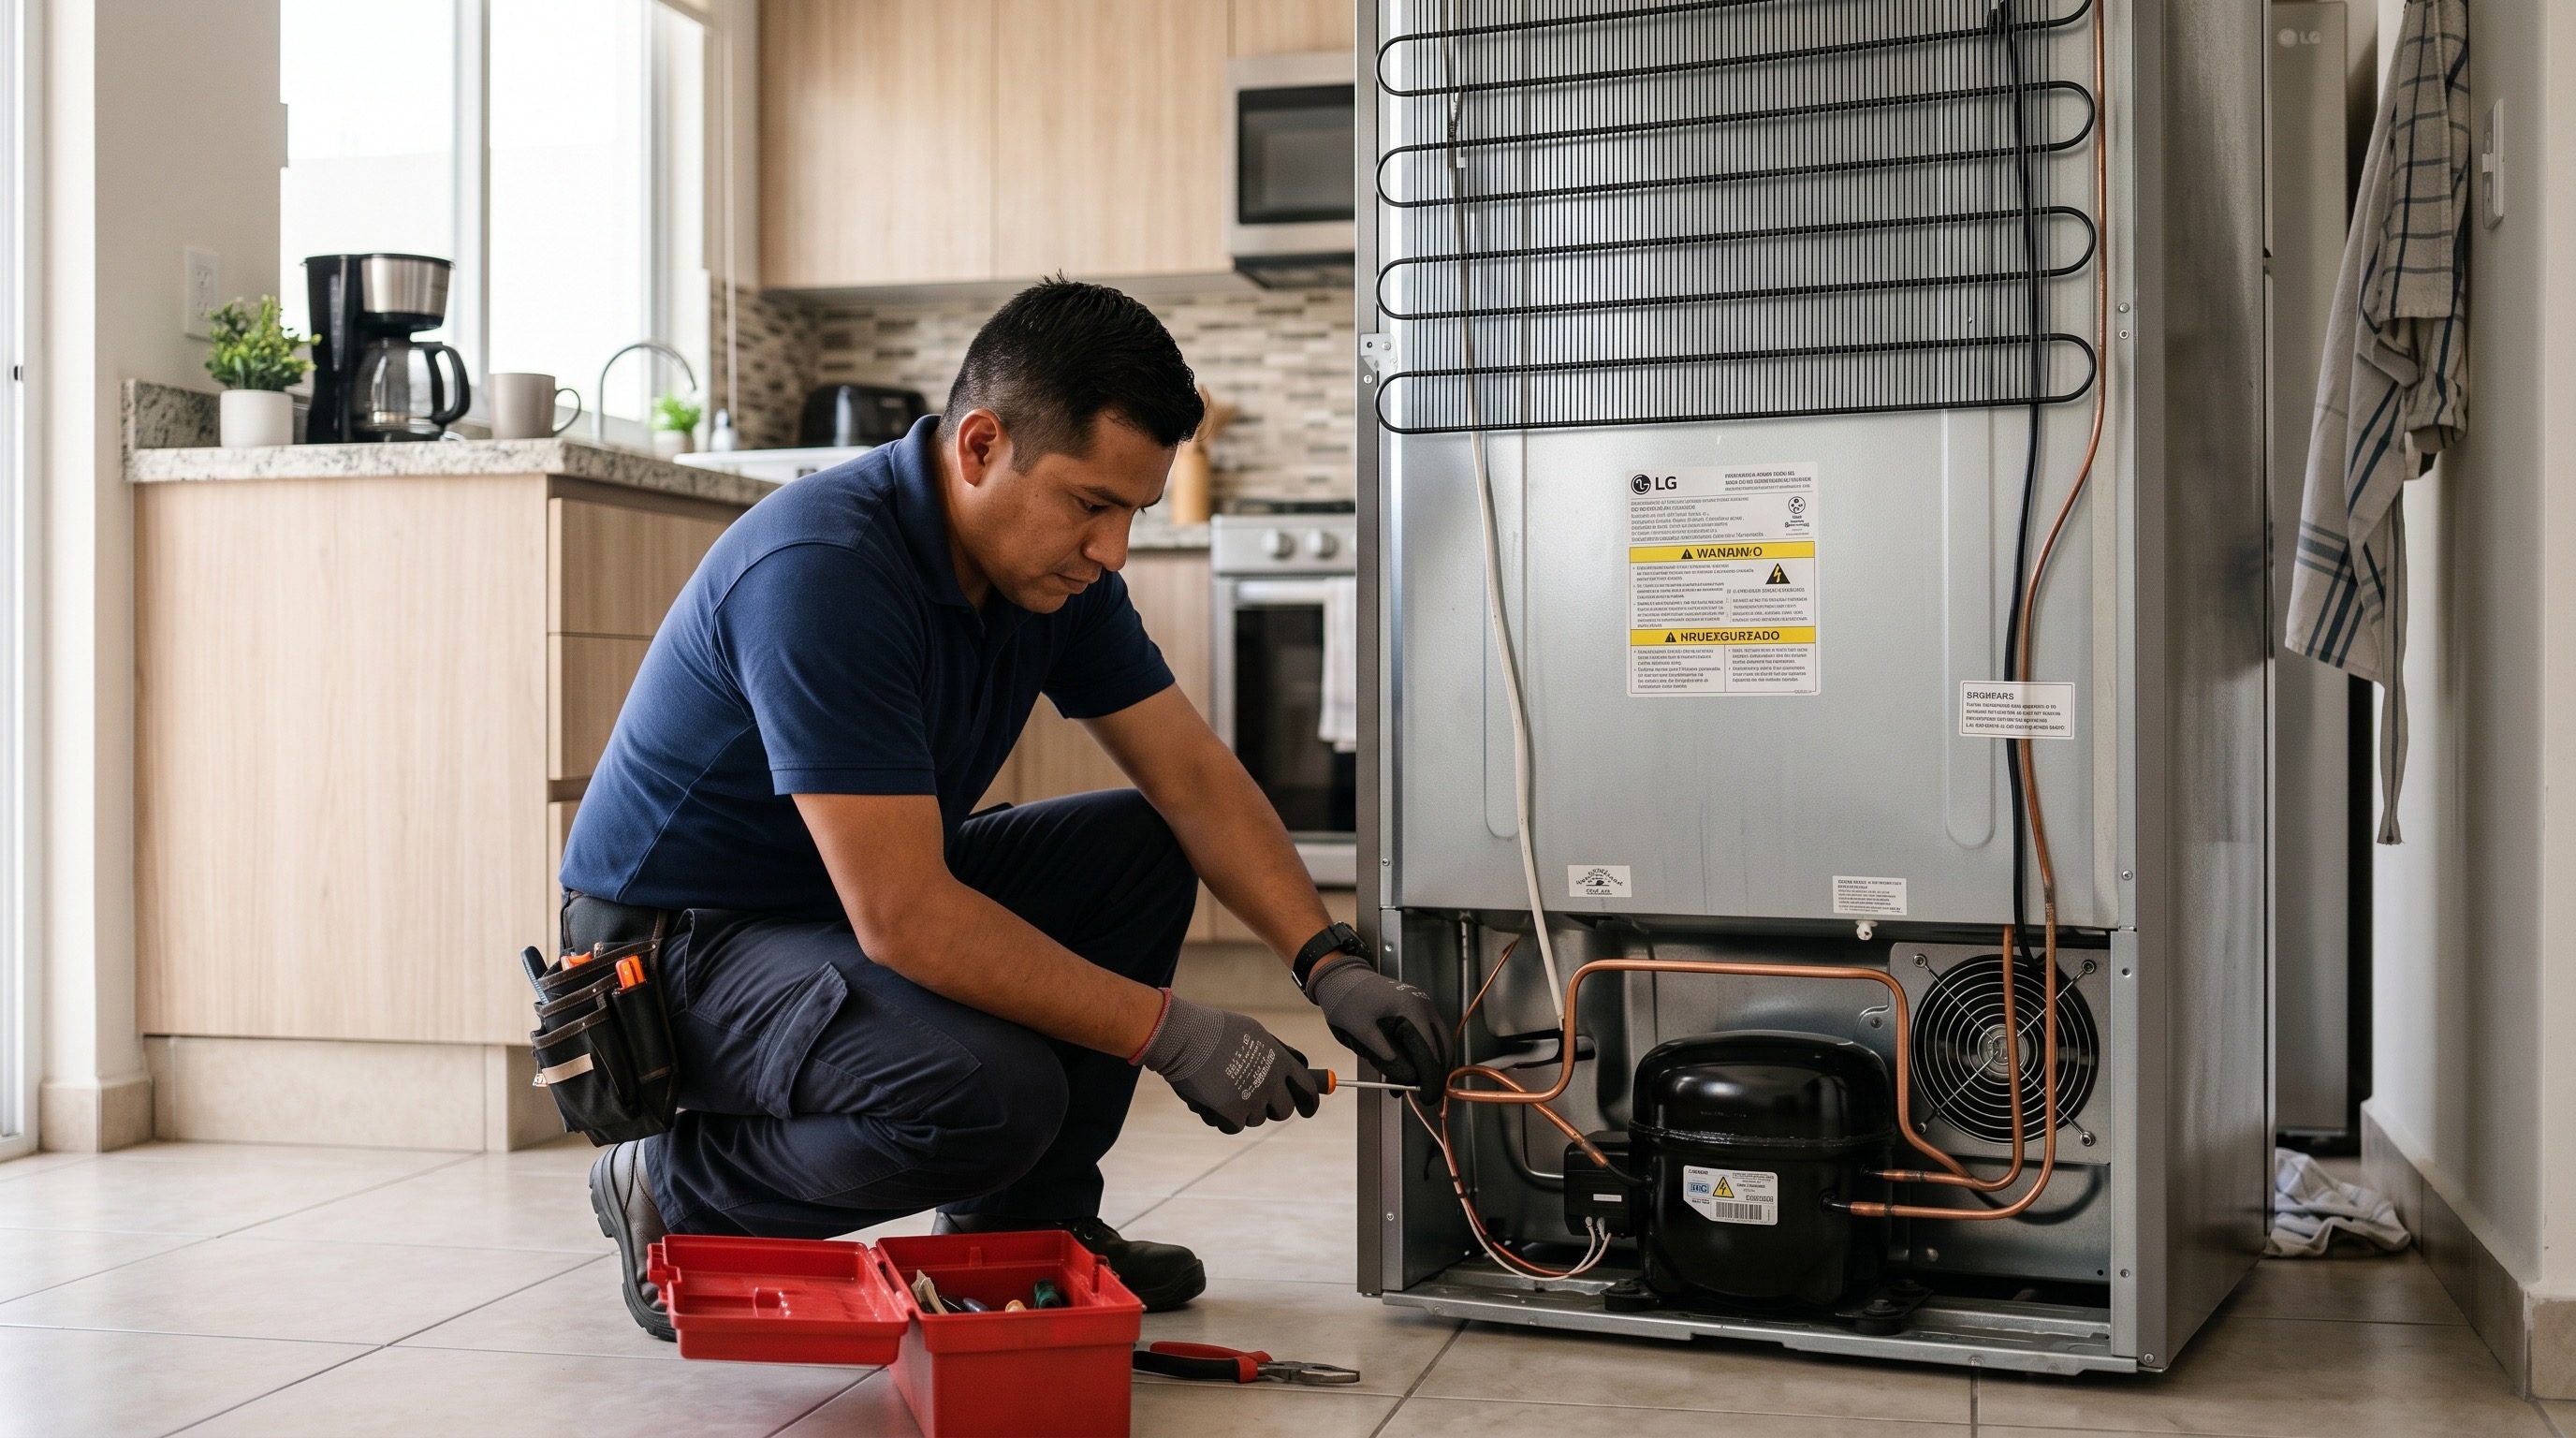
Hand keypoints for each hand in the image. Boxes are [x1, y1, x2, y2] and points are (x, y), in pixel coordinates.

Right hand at [1138, 993, 1321, 1133]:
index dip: (1310, 1102)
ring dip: (1242, 1110)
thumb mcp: (1255, 1032)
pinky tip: (1211, 1100)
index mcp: (1279, 1060)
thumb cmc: (1215, 1032)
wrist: (1183, 1038)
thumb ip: (1278, 1052)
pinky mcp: (1232, 1114)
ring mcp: (1252, 1100)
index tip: (1307, 1109)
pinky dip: (1222, 1118)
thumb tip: (1301, 1066)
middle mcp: (1271, 1082)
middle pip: (1284, 1111)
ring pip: (1255, 1119)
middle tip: (1255, 1100)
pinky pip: (1234, 1127)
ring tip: (1222, 1088)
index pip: (1307, 1088)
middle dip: (1272, 1108)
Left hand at [1306, 958, 1449, 1090]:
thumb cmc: (1347, 1003)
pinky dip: (1419, 1054)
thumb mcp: (1362, 1034)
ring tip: (1402, 1085)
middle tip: (1420, 1094)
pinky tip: (1402, 1069)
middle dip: (1433, 1073)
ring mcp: (1423, 1006)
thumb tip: (1411, 1079)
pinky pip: (1426, 1036)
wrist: (1340, 977)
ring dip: (1426, 1065)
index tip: (1427, 1099)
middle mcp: (1424, 1007)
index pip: (1431, 1051)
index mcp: (1412, 1011)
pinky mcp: (1417, 1009)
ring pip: (1437, 1043)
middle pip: (1442, 1047)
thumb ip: (1387, 1057)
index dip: (1431, 1078)